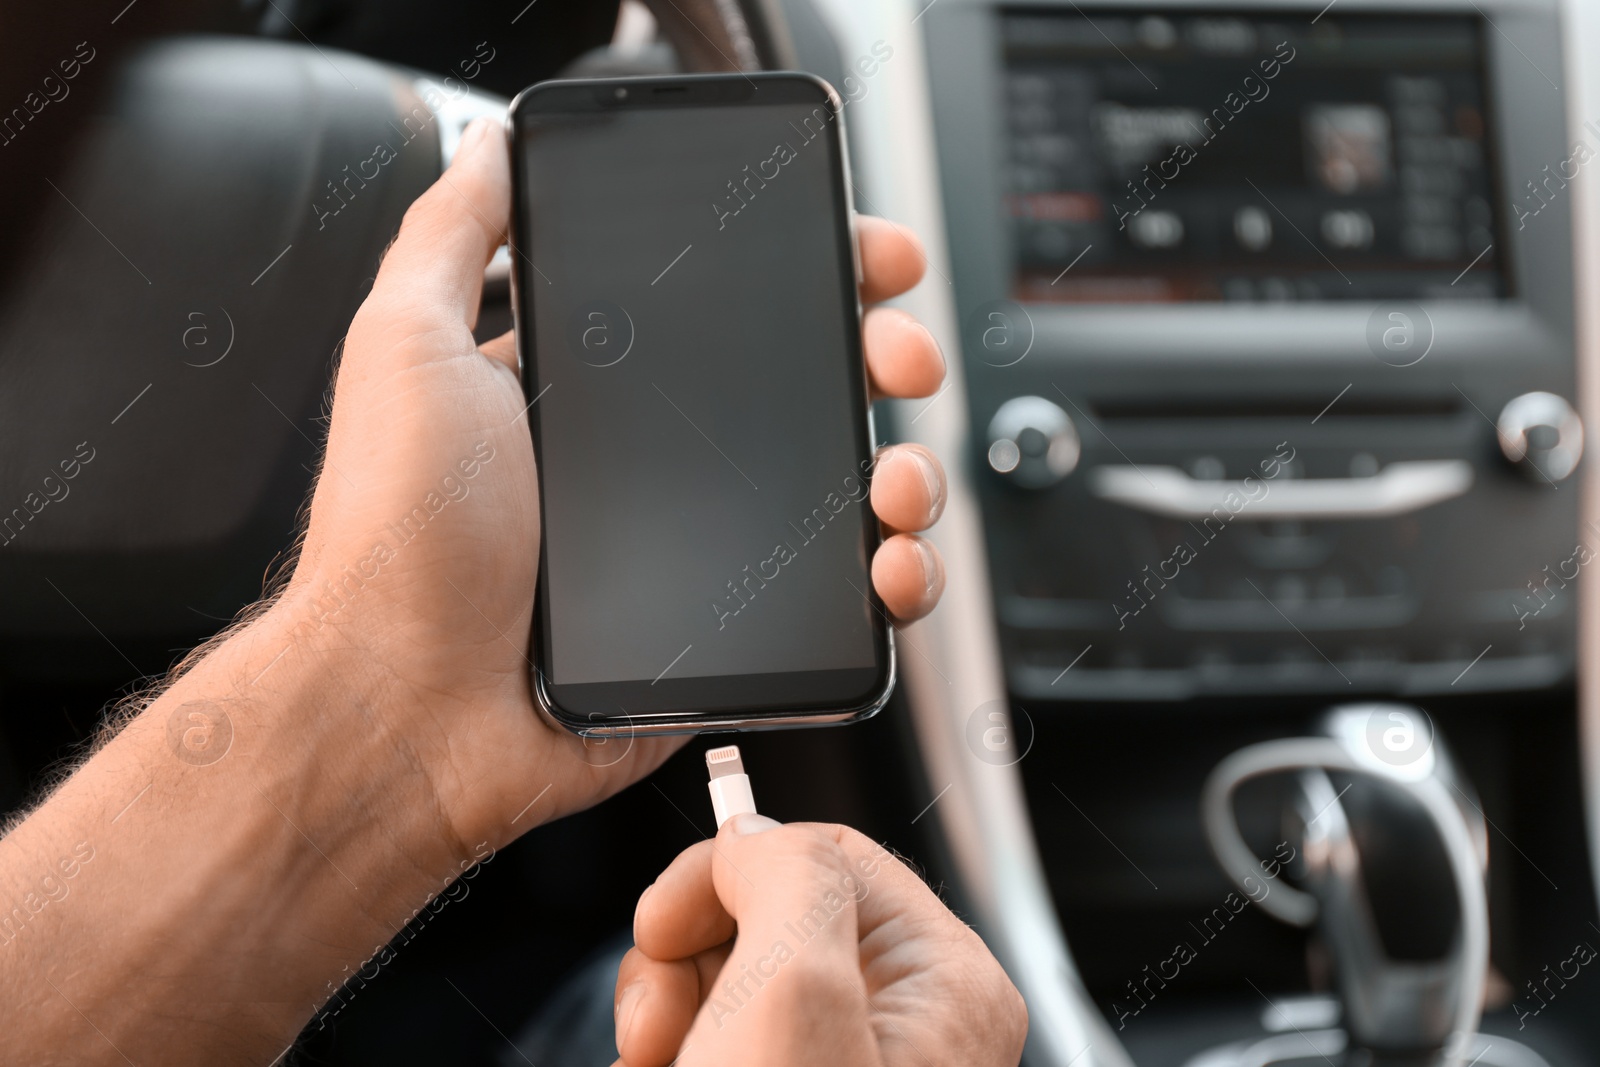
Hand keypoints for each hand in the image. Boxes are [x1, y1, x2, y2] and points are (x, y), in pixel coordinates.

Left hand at [265, 117, 951, 852]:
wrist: (405, 710)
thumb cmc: (397, 535)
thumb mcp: (406, 348)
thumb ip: (452, 237)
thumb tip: (494, 146)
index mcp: (597, 392)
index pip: (729, 311)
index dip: (810, 277)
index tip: (865, 259)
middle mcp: (656, 466)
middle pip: (809, 395)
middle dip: (884, 361)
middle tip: (902, 360)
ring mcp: (700, 552)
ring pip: (842, 495)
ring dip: (904, 473)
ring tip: (897, 482)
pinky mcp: (726, 636)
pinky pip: (836, 601)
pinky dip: (892, 579)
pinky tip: (891, 568)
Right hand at [613, 818, 1027, 1066]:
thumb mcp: (791, 992)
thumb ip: (785, 874)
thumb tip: (753, 835)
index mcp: (944, 984)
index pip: (827, 851)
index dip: (729, 873)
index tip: (667, 921)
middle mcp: (907, 1025)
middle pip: (769, 914)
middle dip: (689, 961)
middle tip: (663, 1028)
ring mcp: (847, 1066)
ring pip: (731, 983)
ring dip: (669, 1017)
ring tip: (659, 1064)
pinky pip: (719, 1042)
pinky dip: (673, 1056)